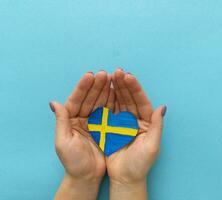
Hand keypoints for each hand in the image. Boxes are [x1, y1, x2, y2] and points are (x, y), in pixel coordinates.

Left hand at [51, 71, 112, 199]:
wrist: (87, 176)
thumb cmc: (74, 162)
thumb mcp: (63, 143)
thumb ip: (61, 122)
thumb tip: (54, 103)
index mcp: (70, 120)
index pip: (76, 100)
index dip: (83, 88)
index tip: (90, 75)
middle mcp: (82, 118)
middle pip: (89, 98)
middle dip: (97, 85)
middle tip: (105, 73)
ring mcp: (94, 121)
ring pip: (100, 102)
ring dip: (106, 90)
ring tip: (113, 78)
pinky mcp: (106, 127)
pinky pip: (109, 111)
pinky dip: (113, 101)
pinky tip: (118, 92)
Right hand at [107, 69, 166, 199]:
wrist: (125, 178)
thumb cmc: (140, 164)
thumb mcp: (152, 146)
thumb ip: (157, 126)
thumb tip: (162, 107)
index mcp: (147, 122)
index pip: (142, 101)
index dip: (135, 89)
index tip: (128, 76)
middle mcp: (136, 120)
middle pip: (130, 99)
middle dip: (124, 85)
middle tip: (116, 72)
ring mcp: (123, 122)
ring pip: (119, 102)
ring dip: (115, 90)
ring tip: (108, 76)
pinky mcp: (112, 127)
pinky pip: (109, 111)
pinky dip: (106, 101)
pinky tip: (102, 91)